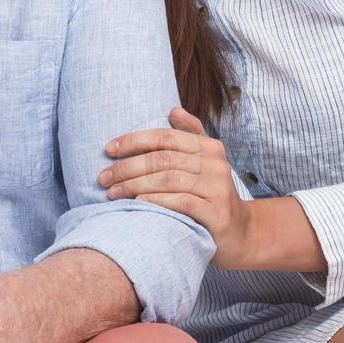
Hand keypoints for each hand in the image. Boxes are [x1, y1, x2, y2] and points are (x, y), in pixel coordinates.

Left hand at [101, 106, 257, 267]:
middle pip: (163, 159)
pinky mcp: (217, 213)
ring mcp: (218, 188)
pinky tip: (137, 203)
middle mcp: (216, 164)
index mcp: (210, 147)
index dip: (134, 140)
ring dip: (134, 185)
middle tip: (103, 177)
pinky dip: (156, 201)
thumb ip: (191, 135)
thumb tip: (173, 110)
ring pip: (168, 180)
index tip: (109, 150)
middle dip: (128, 167)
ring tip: (112, 193)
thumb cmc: (212, 194)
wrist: (240, 232)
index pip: (166, 137)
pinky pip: (181, 202)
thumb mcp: (205, 162)